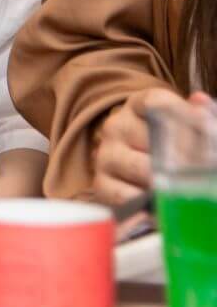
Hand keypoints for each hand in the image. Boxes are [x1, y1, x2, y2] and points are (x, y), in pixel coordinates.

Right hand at [93, 88, 211, 205]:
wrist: (132, 161)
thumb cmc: (164, 141)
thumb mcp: (180, 123)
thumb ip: (197, 114)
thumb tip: (200, 101)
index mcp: (137, 106)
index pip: (157, 103)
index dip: (184, 115)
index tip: (207, 127)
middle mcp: (116, 127)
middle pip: (152, 139)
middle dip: (185, 157)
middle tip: (204, 170)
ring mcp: (105, 156)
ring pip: (141, 168)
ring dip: (169, 181)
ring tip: (189, 188)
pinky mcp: (101, 184)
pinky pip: (127, 196)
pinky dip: (150, 204)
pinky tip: (169, 206)